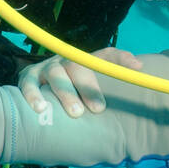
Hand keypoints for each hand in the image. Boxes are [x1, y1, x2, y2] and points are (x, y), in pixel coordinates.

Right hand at [18, 47, 143, 116]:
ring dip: (65, 93)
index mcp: (86, 59)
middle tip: (98, 109)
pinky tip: (39, 109)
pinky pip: (28, 84)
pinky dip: (32, 95)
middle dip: (88, 87)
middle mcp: (66, 60)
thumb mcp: (98, 75)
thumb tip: (140, 67)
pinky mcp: (28, 77)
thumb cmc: (77, 84)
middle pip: (77, 67)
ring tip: (75, 113)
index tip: (133, 76)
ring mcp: (46, 68)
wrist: (42, 83)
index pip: (106, 54)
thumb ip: (118, 67)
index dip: (120, 60)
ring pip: (55, 75)